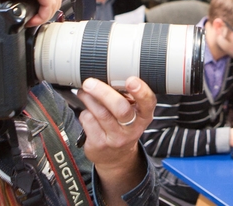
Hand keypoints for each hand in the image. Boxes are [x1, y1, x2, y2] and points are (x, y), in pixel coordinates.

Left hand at [77, 77, 155, 200]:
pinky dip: (85, 112)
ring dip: (88, 98)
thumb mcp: (133, 114)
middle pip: (120, 108)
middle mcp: (133, 128)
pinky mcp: (100, 144)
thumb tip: (107, 75)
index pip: (148, 102)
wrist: (116, 157)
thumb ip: (127, 97)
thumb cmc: (124, 127)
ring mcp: (116, 138)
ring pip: (100, 112)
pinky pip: (88, 121)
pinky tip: (87, 112)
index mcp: (144, 116)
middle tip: (90, 82)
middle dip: (103, 92)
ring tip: (84, 91)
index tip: (131, 80)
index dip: (141, 91)